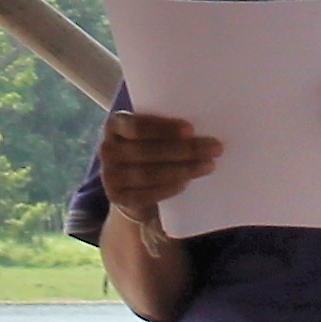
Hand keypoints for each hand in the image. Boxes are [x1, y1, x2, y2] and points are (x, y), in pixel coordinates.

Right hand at [94, 112, 222, 225]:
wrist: (129, 182)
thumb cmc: (148, 147)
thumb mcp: (150, 132)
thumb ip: (164, 127)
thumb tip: (203, 123)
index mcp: (114, 125)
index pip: (137, 126)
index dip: (164, 128)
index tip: (191, 129)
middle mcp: (106, 149)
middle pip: (147, 151)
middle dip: (184, 150)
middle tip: (214, 148)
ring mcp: (109, 176)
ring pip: (149, 174)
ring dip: (182, 170)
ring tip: (208, 165)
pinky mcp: (117, 197)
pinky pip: (146, 194)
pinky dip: (169, 188)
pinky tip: (187, 182)